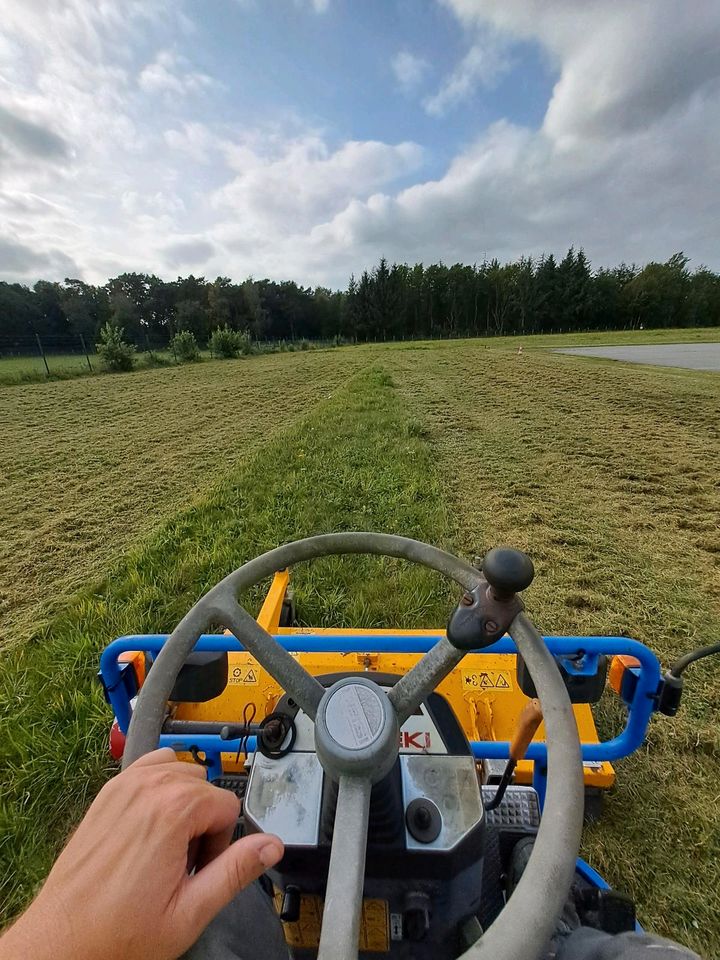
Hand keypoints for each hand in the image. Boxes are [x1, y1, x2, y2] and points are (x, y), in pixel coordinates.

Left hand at [0, 748, 283, 959]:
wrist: (61, 942)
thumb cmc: (118, 934)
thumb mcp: (189, 913)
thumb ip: (235, 872)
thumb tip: (271, 845)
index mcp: (173, 811)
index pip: (227, 805)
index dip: (221, 842)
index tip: (200, 870)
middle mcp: (148, 787)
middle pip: (205, 787)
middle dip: (203, 822)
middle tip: (182, 866)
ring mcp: (123, 786)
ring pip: (180, 774)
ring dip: (183, 803)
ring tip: (167, 847)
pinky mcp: (107, 794)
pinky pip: (150, 768)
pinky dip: (160, 787)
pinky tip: (151, 825)